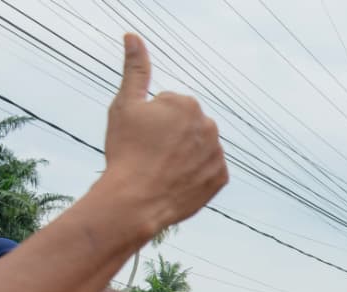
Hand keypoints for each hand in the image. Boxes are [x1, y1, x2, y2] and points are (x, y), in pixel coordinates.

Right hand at [100, 34, 226, 236]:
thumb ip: (135, 69)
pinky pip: (208, 171)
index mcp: (187, 103)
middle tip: (151, 154)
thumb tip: (133, 36)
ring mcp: (218, 153)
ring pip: (198, 148)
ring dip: (185, 155)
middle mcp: (210, 125)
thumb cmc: (126, 151)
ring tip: (164, 169)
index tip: (142, 137)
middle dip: (171, 136)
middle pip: (186, 127)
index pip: (168, 107)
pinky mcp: (222, 178)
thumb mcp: (125, 105)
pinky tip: (178, 181)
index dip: (150, 122)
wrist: (136, 200)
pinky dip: (195, 175)